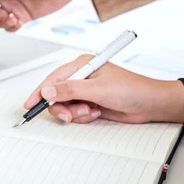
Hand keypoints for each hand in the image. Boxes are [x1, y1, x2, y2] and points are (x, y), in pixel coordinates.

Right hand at [23, 55, 183, 125]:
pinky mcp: (91, 103)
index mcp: (81, 65)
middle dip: (63, 106)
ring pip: (65, 106)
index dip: (40, 92)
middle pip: (56, 94)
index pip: (53, 78)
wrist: (152, 105)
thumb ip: (70, 90)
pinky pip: (76, 113)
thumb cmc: (132, 89)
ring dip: (75, 113)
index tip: (31, 104)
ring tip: (91, 112)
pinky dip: (83, 117)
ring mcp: (86, 91)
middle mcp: (81, 77)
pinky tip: (97, 113)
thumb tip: (48, 91)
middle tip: (71, 115)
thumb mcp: (98, 89)